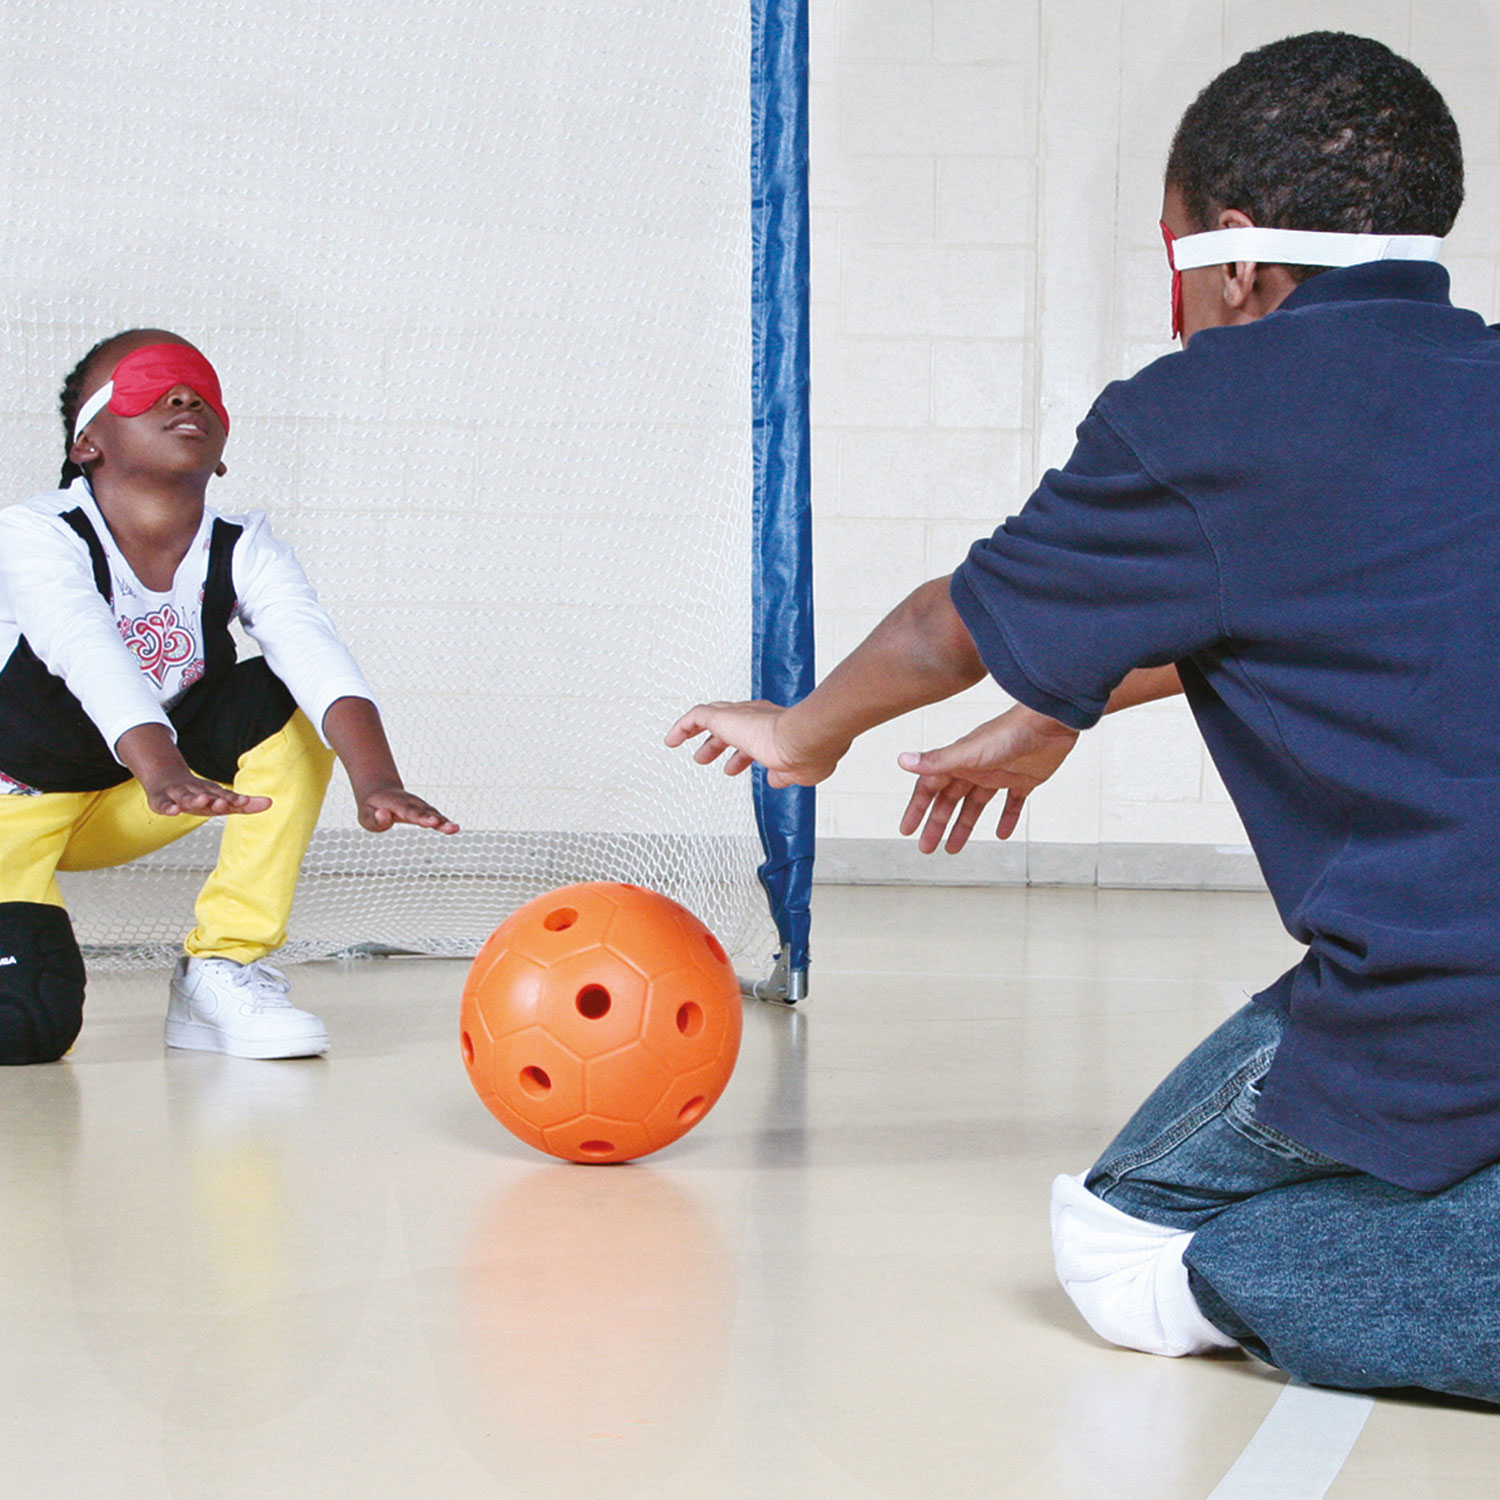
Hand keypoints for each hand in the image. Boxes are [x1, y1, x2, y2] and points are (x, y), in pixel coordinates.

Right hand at [143, 772, 271, 818]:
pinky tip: (173, 811)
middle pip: (207, 796)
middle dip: (216, 799)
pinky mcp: (161, 800)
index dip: (234, 800)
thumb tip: (271, 802)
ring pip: (186, 798)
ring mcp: (178, 795)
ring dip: (194, 800)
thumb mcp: (220, 799)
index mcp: (211, 793)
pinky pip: (163, 804)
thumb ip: (244, 804)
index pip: (225, 797)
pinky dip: (167, 808)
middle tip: (224, 802)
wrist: (166, 780)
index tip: (244, 801)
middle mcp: (196, 792)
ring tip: (203, 800)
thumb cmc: (198, 794)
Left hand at [356, 786, 459, 833]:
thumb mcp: (366, 816)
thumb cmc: (372, 809)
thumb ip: (375, 819)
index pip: (409, 811)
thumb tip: (384, 814)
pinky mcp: (425, 811)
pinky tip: (454, 829)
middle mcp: (411, 803)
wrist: (379, 792)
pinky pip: (435, 817)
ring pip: (433, 814)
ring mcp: (419, 806)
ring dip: (444, 822)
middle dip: (437, 820)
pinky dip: (444, 822)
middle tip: (450, 828)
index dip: (421, 817)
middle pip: (425, 812)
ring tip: (455, 829)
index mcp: (395, 804)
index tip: (432, 823)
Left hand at [665, 700, 843, 787]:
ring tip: (694, 755)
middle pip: (733, 726)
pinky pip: (696, 716)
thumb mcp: (798, 771)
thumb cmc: (809, 752)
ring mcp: (742, 716)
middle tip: (708, 758)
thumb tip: (775, 780)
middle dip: (720, 745)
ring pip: (715, 718)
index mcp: (777, 729)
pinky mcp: (725, 717)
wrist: (805, 736)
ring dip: (703, 738)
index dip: (744, 755)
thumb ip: (784, 775)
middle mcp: (759, 717)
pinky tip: (671, 740)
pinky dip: (682, 727)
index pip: (756, 738)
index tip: (739, 766)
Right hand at [897, 704, 1079, 851]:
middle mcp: (975, 768)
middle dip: (936, 824)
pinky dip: (1007, 818)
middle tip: (927, 847)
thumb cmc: (1009, 732)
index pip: (930, 788)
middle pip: (949, 801)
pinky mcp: (1023, 779)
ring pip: (975, 805)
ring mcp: (999, 775)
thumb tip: (902, 761)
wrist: (1049, 723)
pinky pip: (1012, 803)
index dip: (917, 809)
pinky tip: (1002, 834)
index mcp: (958, 761)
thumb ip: (937, 760)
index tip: (907, 830)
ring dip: (963, 826)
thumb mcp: (968, 752)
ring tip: (953, 847)